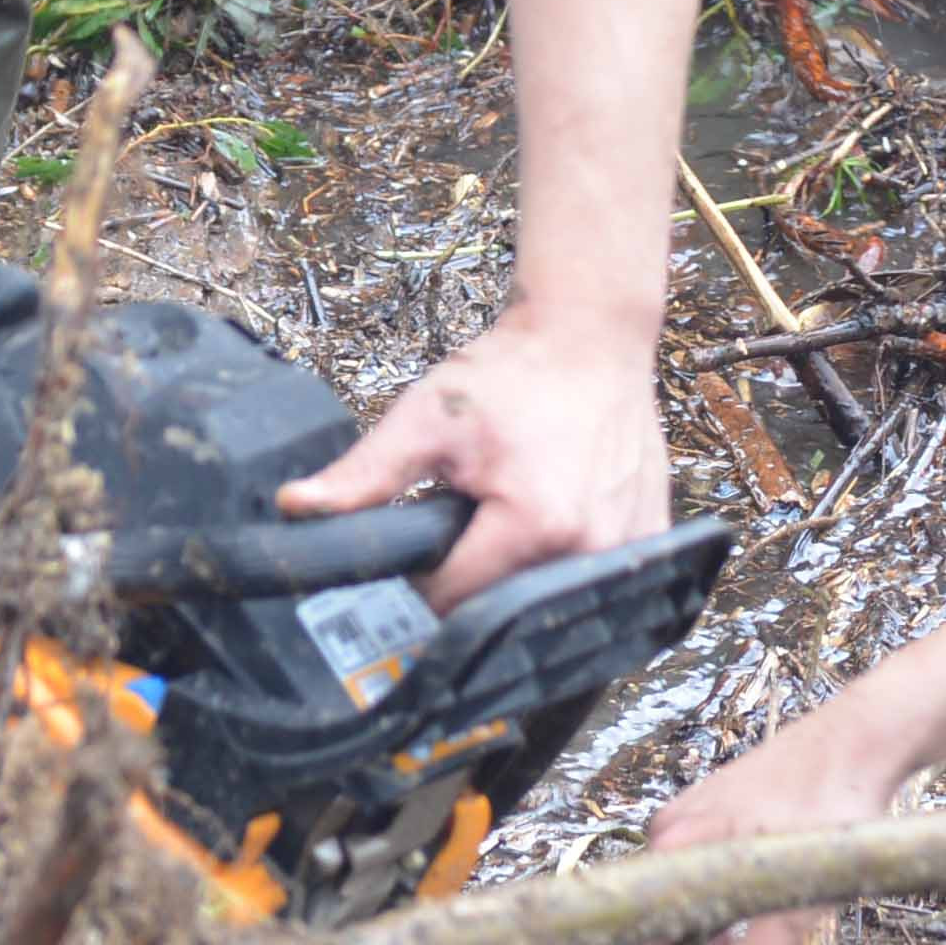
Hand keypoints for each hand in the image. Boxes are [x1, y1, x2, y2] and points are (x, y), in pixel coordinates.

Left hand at [291, 294, 671, 600]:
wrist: (591, 335)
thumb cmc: (511, 373)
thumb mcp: (426, 416)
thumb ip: (365, 473)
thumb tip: (294, 508)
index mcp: (533, 527)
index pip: (453, 602)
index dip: (423, 583)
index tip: (420, 547)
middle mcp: (590, 552)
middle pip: (502, 610)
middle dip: (473, 583)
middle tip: (465, 529)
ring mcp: (628, 551)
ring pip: (546, 603)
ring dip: (517, 580)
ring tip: (509, 524)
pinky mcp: (651, 543)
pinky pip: (591, 588)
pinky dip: (562, 573)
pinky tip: (551, 527)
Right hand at [644, 702, 931, 944]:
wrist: (864, 739)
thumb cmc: (830, 813)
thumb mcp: (795, 903)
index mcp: (673, 851)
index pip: (632, 937)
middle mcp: (674, 836)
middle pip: (655, 925)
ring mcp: (698, 825)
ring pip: (684, 907)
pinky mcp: (725, 820)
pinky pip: (706, 885)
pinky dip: (714, 924)